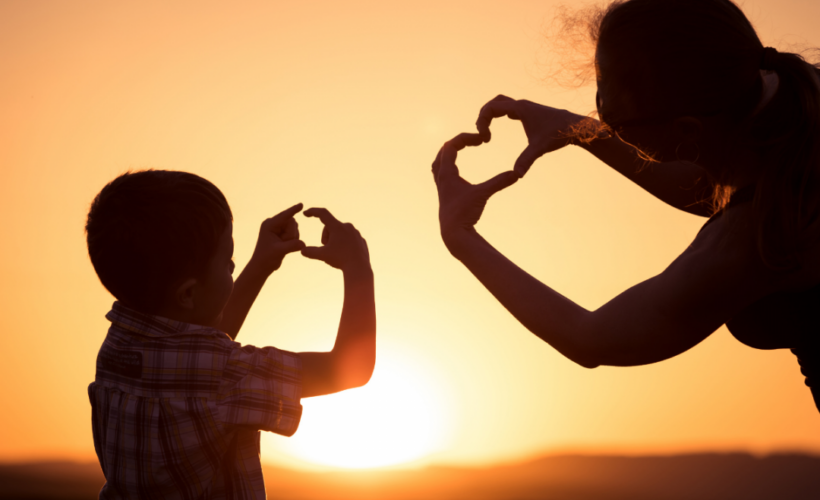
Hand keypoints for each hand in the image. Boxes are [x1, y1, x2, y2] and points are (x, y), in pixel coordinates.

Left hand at [249, 203, 305, 274]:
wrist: (262, 266)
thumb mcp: (279, 251)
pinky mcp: (282, 233)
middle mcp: (273, 224)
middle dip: (291, 234)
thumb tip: (303, 244)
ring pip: (294, 227)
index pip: (284, 216)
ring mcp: (278, 228)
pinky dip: (293, 240)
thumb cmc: (266, 258)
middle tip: (283, 244)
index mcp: (269, 225)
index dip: (293, 210)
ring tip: (283, 246)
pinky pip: (294, 232)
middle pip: (292, 222)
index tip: (301, 204)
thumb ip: (291, 246)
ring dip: (293, 238)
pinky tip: (286, 246)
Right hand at [301, 208, 369, 271]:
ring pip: (340, 232)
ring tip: (337, 252)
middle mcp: (348, 227)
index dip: (313, 212)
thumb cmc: (340, 260)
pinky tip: (345, 254)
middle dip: (326, 236)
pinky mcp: (361, 239)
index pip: (323, 214)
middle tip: (327, 248)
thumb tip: (302, 250)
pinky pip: (349, 238)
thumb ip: (311, 252)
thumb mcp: (323, 256)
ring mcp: (356, 233)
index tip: (306, 213)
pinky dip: (344, 244)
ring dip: (335, 240)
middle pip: (330, 227)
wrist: (359, 268)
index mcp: (338, 227)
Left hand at [433, 133, 518, 252]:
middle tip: (472, 140)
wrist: (453, 233)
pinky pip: (440, 174)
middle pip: (442, 151)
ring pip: (438, 163)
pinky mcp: (444, 194)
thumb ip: (499, 182)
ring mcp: (441, 186)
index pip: (450, 146)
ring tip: (458, 149)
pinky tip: (455, 171)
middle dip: (457, 143)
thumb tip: (517, 174)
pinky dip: (447, 166)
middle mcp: (440, 178)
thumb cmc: (464, 213)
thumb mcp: (482, 194)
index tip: (481, 139)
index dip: (465, 138)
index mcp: (446, 173)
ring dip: (447, 153)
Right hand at [476, 95, 589, 176]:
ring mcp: (525, 108)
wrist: (574, 127)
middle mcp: (521, 105)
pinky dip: (499, 115)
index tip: (485, 137)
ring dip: (491, 114)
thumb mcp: (540, 148)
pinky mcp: (529, 112)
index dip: (483, 121)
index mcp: (520, 108)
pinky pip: (508, 109)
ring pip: (501, 103)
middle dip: (484, 115)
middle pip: (494, 102)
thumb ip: (527, 160)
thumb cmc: (558, 134)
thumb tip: (517, 175)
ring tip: (486, 130)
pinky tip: (499, 126)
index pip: (492, 108)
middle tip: (481, 131)